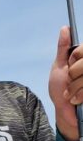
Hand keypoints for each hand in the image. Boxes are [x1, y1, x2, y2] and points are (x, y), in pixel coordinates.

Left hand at [49, 26, 82, 140]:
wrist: (64, 112)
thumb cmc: (60, 89)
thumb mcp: (59, 67)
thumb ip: (63, 49)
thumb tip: (65, 29)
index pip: (82, 50)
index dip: (74, 59)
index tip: (69, 66)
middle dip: (73, 75)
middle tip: (69, 82)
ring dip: (75, 88)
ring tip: (71, 94)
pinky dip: (79, 95)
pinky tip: (76, 100)